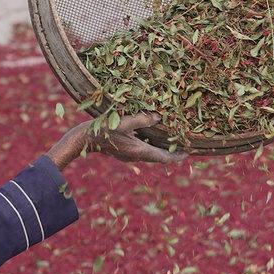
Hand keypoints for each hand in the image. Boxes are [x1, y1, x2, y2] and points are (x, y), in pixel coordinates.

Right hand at [46, 112, 185, 169]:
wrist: (84, 139)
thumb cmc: (104, 129)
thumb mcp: (125, 121)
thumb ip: (143, 119)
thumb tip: (158, 117)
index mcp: (139, 151)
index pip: (163, 157)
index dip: (177, 156)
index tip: (188, 154)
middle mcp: (136, 156)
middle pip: (158, 157)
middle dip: (171, 152)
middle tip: (182, 146)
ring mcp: (129, 156)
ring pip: (150, 154)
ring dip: (160, 149)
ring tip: (170, 140)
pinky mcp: (124, 152)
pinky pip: (142, 150)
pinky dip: (150, 145)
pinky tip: (151, 136)